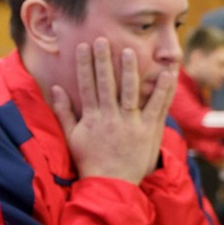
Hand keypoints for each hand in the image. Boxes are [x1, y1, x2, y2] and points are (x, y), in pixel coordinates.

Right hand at [50, 39, 173, 183]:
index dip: (85, 65)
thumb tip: (55, 88)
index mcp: (92, 117)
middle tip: (103, 39)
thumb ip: (64, 111)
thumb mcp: (72, 136)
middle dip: (104, 61)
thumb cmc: (90, 161)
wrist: (111, 184)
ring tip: (130, 50)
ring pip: (131, 92)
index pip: (86, 85)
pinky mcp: (149, 130)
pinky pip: (157, 106)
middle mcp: (111, 117)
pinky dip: (163, 90)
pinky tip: (168, 74)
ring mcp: (132, 123)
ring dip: (131, 70)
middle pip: (107, 84)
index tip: (83, 46)